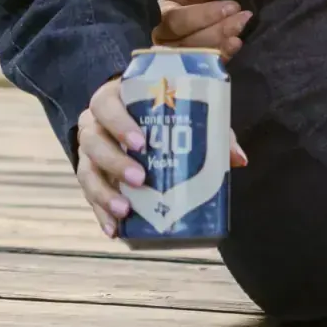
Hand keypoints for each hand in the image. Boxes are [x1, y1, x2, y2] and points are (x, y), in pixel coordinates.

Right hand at [75, 77, 246, 239]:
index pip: (106, 105)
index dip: (119, 123)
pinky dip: (100, 211)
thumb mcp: (187, 111)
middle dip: (115, 161)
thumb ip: (210, 127)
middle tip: (140, 178)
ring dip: (104, 192)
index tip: (140, 142)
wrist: (138, 114)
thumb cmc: (165, 111)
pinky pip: (88, 193)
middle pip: (93, 140)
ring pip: (86, 169)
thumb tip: (239, 159)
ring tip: (125, 210)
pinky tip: (113, 229)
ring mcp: (89, 149)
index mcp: (115, 98)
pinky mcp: (90, 173)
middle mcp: (94, 123)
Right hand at [155, 0, 250, 55]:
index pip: (177, 21)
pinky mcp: (197, 63)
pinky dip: (223, 56)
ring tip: (240, 31)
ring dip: (221, 44)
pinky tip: (236, 44)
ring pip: (197, 57)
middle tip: (242, 18)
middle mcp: (167, 39)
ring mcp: (180, 55)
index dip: (203, 16)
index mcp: (162, 15)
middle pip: (187, 43)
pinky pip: (207, 66)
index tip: (232, 6)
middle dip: (216, 31)